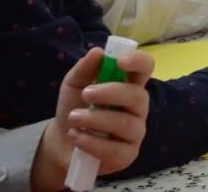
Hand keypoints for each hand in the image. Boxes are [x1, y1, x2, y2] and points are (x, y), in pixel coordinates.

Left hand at [31, 46, 153, 191]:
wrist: (61, 142)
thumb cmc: (74, 107)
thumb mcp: (73, 84)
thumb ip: (84, 68)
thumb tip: (98, 52)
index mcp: (129, 84)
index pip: (146, 67)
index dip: (138, 61)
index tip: (119, 61)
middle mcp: (137, 107)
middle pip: (138, 96)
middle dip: (110, 93)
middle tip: (85, 95)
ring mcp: (135, 132)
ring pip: (125, 124)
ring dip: (95, 119)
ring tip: (73, 118)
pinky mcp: (127, 155)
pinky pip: (114, 149)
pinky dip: (91, 142)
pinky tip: (75, 137)